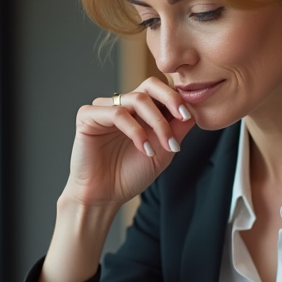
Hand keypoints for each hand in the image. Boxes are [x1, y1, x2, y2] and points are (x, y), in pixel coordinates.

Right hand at [63, 76, 197, 210]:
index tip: (188, 116)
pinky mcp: (87, 116)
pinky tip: (144, 149)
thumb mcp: (163, 152)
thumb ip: (176, 130)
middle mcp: (122, 105)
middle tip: (182, 117)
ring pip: (137, 99)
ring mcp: (104, 108)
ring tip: (165, 146)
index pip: (160, 91)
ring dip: (157, 122)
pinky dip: (135, 131)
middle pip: (149, 85)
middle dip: (170, 99)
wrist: (105, 196)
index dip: (176, 99)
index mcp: (139, 111)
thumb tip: (194, 110)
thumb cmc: (130, 175)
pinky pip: (117, 113)